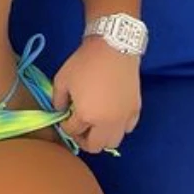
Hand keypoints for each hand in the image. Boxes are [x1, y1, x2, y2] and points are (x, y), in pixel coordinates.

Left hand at [49, 37, 141, 153]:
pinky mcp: (135, 110)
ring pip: (113, 142)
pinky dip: (118, 127)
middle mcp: (107, 122)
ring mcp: (123, 118)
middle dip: (83, 139)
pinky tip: (111, 115)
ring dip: (102, 137)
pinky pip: (127, 129)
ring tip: (96, 124)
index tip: (65, 116)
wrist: (113, 46)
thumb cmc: (85, 63)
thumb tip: (61, 111)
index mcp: (86, 115)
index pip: (72, 131)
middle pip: (94, 146)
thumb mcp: (62, 80)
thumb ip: (57, 100)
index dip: (65, 124)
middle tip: (79, 127)